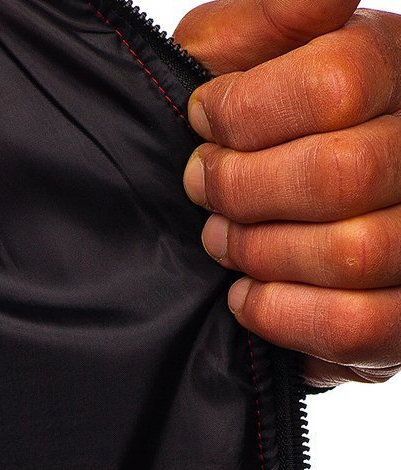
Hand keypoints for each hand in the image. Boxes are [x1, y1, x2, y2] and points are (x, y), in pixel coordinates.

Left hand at [173, 0, 400, 387]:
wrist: (242, 216)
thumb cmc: (241, 131)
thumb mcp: (238, 52)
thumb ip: (272, 16)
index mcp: (395, 65)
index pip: (340, 83)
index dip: (249, 112)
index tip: (202, 123)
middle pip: (343, 173)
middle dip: (246, 190)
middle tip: (204, 192)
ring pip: (352, 253)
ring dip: (261, 252)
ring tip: (223, 241)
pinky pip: (357, 324)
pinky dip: (284, 315)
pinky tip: (248, 297)